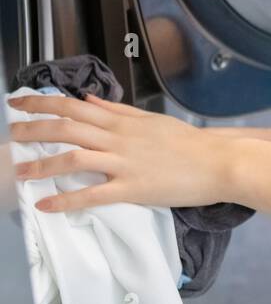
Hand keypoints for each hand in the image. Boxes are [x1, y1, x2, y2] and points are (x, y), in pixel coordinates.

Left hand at [7, 92, 234, 212]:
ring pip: (73, 158)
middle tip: (10, 133)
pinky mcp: (133, 188)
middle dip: (32, 129)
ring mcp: (124, 163)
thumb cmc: (188, 142)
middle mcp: (117, 138)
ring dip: (42, 164)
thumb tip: (89, 99)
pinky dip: (65, 199)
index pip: (72, 106)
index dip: (41, 104)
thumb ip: (117, 110)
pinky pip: (92, 194)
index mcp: (121, 121)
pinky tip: (45, 204)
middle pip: (66, 128)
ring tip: (19, 172)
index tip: (17, 104)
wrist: (218, 161)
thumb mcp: (150, 119)